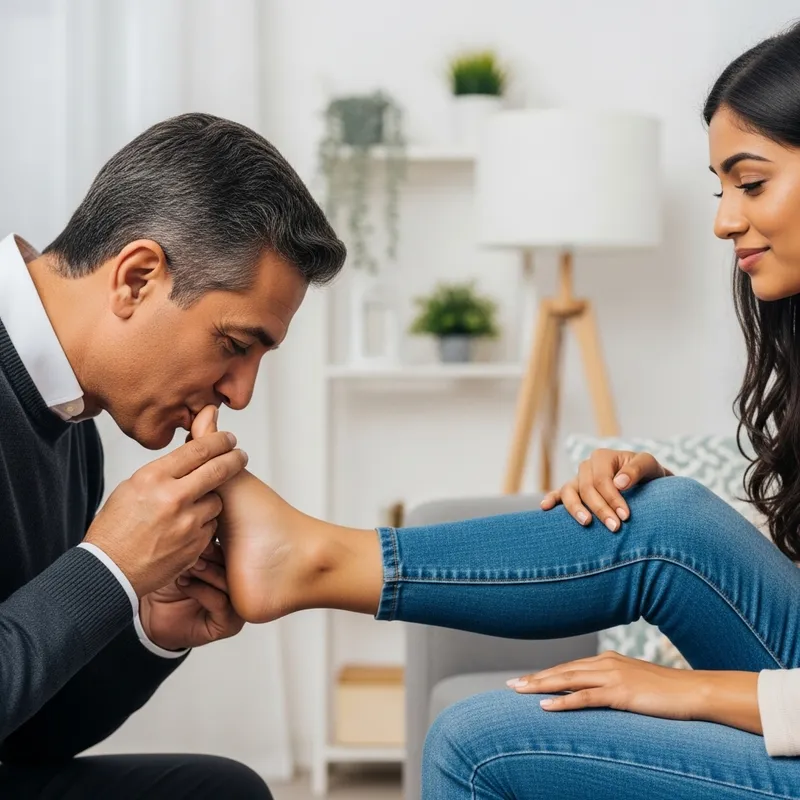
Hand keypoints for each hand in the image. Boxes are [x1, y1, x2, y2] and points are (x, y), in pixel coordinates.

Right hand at [84, 424, 248, 596]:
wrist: (109, 571)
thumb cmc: (115, 530)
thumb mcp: (131, 488)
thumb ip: (163, 473)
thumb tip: (190, 460)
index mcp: (154, 477)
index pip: (198, 450)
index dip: (219, 441)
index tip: (228, 439)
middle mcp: (173, 497)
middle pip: (219, 469)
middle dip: (234, 459)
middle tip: (240, 456)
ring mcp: (187, 523)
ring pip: (216, 501)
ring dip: (210, 501)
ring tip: (189, 509)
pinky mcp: (195, 545)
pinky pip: (211, 527)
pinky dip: (203, 526)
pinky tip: (184, 531)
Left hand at [139, 539, 244, 650]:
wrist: (152, 618)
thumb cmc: (168, 588)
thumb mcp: (183, 562)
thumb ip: (197, 548)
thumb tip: (205, 525)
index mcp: (231, 569)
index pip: (234, 552)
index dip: (217, 543)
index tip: (201, 532)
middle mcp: (237, 588)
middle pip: (234, 566)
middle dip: (212, 557)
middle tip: (194, 551)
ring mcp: (235, 607)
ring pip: (228, 583)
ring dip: (206, 572)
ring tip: (188, 567)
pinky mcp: (228, 624)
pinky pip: (219, 602)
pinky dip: (200, 591)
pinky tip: (183, 584)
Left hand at [506, 651, 761, 733]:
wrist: (695, 692)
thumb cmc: (669, 692)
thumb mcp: (637, 685)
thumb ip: (616, 686)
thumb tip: (600, 696)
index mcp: (609, 660)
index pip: (569, 667)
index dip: (546, 673)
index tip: (525, 680)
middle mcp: (606, 664)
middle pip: (562, 671)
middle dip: (535, 678)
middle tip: (511, 686)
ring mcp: (613, 677)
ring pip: (568, 681)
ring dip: (541, 687)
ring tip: (519, 692)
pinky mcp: (620, 693)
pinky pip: (585, 698)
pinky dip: (563, 702)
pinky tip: (546, 707)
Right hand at [540, 449, 672, 531]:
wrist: (646, 484)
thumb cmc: (648, 474)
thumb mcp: (649, 465)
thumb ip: (637, 469)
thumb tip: (619, 482)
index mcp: (602, 457)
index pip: (602, 479)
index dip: (612, 498)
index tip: (625, 516)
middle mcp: (586, 467)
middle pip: (586, 488)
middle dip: (600, 509)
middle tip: (615, 527)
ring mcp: (577, 479)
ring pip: (568, 492)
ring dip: (575, 508)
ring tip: (587, 523)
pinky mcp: (574, 492)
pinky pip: (559, 495)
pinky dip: (551, 500)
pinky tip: (545, 507)